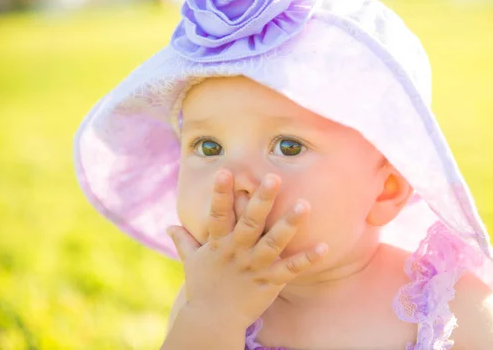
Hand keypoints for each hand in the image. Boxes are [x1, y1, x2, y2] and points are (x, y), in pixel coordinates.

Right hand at [165, 169, 328, 327]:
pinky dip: (307, 259)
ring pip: (273, 243)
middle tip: (274, 178)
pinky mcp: (269, 281)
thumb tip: (168, 226)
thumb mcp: (191, 262)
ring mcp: (254, 266)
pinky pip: (291, 269)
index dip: (220, 194)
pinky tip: (324, 246)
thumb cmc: (203, 288)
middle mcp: (237, 252)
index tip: (226, 171)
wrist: (212, 321)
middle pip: (250, 223)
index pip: (218, 215)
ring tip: (304, 205)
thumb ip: (184, 241)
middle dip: (262, 200)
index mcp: (218, 244)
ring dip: (289, 224)